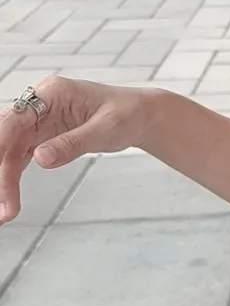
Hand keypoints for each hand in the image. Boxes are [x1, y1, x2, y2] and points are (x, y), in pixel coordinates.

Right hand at [0, 76, 150, 223]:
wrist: (140, 116)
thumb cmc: (127, 114)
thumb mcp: (106, 129)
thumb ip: (73, 143)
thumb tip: (40, 158)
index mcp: (52, 92)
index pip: (16, 119)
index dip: (2, 145)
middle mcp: (39, 105)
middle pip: (7, 139)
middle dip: (1, 173)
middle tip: (3, 207)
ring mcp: (38, 122)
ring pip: (9, 152)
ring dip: (4, 182)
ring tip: (4, 213)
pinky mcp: (41, 137)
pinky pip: (19, 159)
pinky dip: (11, 180)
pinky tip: (7, 201)